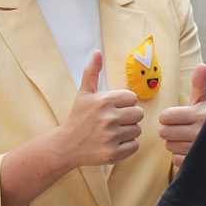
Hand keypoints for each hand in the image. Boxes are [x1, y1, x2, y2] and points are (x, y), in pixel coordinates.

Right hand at [62, 51, 141, 166]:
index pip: (133, 98)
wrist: (66, 146)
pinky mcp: (112, 153)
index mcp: (104, 101)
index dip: (125, 104)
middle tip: (114, 122)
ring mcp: (110, 137)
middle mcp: (108, 118)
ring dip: (128, 132)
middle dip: (129, 118)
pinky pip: (134, 146)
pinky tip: (114, 143)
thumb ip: (92, 72)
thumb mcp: (84, 93)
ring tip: (113, 132)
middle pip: (138, 114)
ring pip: (137, 130)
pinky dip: (127, 146)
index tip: (114, 109)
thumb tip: (97, 52)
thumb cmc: (78, 117)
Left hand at [158, 62, 205, 160]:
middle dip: (169, 130)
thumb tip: (201, 65)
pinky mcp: (196, 162)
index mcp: (198, 114)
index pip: (165, 116)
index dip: (168, 116)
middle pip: (164, 132)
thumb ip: (199, 84)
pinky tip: (189, 150)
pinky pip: (175, 160)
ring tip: (187, 139)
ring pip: (169, 146)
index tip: (177, 117)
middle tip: (180, 128)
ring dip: (175, 143)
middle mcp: (199, 132)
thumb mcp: (205, 101)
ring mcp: (197, 148)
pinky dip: (180, 156)